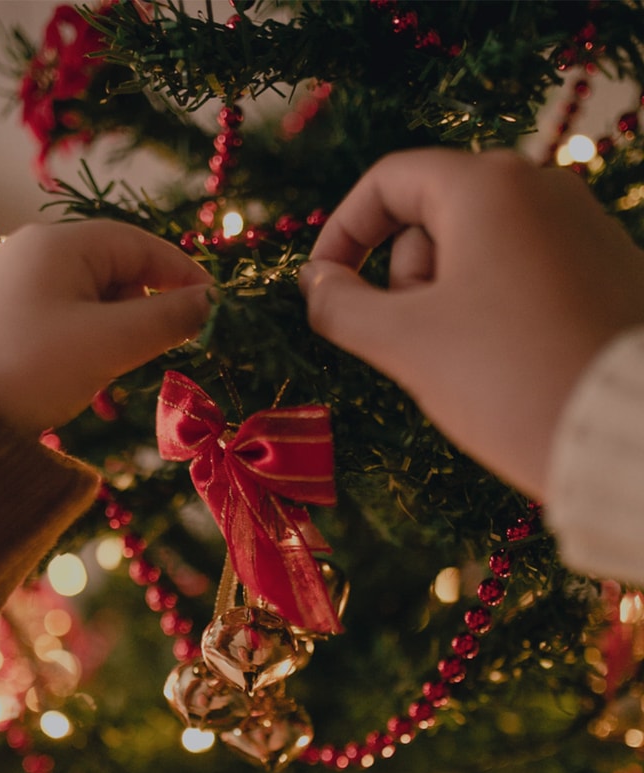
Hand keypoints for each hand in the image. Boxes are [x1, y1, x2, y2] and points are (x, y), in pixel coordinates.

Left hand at [0, 220, 212, 433]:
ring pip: (91, 294)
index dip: (182, 272)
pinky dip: (91, 337)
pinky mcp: (3, 314)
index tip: (215, 306)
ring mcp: (12, 282)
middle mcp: (30, 251)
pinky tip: (92, 372)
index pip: (138, 243)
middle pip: (114, 267)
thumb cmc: (37, 370)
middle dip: (147, 306)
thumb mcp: (112, 343)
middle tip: (169, 345)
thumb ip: (170, 318)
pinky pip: (65, 314)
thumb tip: (213, 303)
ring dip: (119, 328)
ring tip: (121, 368)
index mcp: (55, 243)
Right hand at [300, 148, 643, 498]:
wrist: (630, 435)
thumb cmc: (506, 379)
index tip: (324, 287)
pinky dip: (492, 310)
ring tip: (464, 363)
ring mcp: (584, 227)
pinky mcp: (609, 269)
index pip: (388, 181)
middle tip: (412, 344)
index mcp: (489, 186)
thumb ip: (341, 306)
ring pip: (478, 249)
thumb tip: (316, 283)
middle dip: (404, 280)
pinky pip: (523, 273)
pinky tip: (506, 364)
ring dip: (445, 302)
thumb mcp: (406, 343)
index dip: (342, 232)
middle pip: (433, 216)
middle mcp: (543, 188)